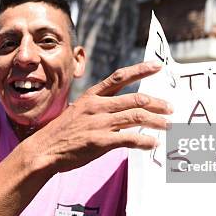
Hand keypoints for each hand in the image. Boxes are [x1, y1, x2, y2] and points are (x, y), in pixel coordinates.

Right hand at [28, 61, 171, 172]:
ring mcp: (99, 123)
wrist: (44, 150)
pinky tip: (153, 144)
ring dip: (156, 121)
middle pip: (135, 99)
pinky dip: (145, 141)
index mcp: (92, 96)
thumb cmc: (62, 133)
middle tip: (171, 108)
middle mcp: (98, 106)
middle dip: (157, 103)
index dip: (141, 70)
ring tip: (168, 126)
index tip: (158, 66)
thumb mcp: (79, 112)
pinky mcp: (100, 141)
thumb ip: (99, 108)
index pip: (120, 77)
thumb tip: (121, 112)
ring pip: (136, 117)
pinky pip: (130, 138)